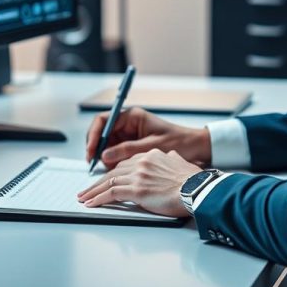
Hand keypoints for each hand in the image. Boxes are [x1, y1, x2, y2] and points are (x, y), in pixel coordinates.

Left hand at [77, 149, 201, 216]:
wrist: (197, 189)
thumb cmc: (193, 181)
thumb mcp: (181, 163)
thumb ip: (171, 159)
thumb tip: (170, 157)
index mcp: (151, 155)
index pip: (125, 163)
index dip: (113, 173)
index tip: (106, 180)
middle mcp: (142, 162)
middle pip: (113, 172)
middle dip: (98, 183)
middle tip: (88, 190)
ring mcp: (138, 175)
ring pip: (108, 182)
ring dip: (93, 192)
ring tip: (84, 198)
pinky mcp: (136, 190)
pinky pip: (111, 194)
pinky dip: (98, 199)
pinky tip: (91, 204)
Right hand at [85, 107, 211, 170]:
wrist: (195, 148)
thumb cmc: (179, 141)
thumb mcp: (152, 147)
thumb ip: (127, 150)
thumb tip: (105, 155)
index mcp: (133, 117)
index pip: (104, 120)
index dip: (94, 135)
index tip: (91, 150)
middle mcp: (128, 124)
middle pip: (102, 133)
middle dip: (96, 148)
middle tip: (93, 163)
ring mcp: (129, 136)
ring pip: (107, 145)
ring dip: (103, 156)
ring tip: (105, 169)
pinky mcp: (132, 147)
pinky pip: (115, 153)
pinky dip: (112, 162)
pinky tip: (113, 170)